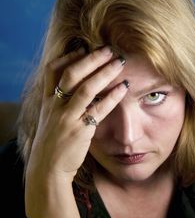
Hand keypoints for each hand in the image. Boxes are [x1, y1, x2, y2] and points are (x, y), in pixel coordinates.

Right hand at [24, 46, 127, 217]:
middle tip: (108, 50)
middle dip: (91, 59)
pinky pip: (99, 109)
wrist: (46, 169)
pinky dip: (112, 96)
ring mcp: (67, 118)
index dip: (67, 57)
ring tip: (120, 62)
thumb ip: (60, 103)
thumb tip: (77, 89)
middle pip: (71, 74)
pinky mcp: (80, 130)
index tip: (82, 48)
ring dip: (105, 72)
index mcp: (47, 101)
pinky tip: (124, 87)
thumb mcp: (50, 120)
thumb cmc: (52, 144)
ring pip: (86, 88)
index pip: (52, 71)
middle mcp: (55, 106)